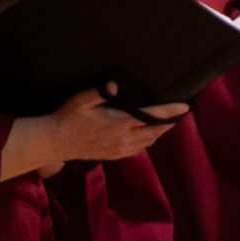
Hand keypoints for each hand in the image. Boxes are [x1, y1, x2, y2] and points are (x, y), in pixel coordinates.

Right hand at [3, 87, 185, 178]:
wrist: (54, 142)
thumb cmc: (67, 117)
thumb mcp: (82, 100)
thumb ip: (100, 92)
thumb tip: (114, 85)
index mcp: (119, 123)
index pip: (152, 117)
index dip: (170, 112)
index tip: (185, 107)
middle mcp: (123, 138)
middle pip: (155, 132)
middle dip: (169, 122)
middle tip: (179, 112)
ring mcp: (118, 149)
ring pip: (148, 142)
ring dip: (160, 133)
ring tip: (168, 122)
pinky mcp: (112, 155)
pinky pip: (137, 150)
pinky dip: (147, 142)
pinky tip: (148, 136)